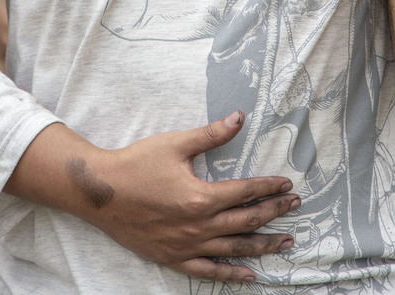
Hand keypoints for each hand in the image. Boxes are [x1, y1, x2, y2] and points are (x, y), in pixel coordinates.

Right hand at [72, 111, 298, 283]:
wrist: (100, 192)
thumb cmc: (137, 163)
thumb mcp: (175, 143)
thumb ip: (211, 134)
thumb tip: (239, 117)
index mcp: (200, 196)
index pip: (244, 192)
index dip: (268, 187)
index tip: (286, 183)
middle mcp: (197, 225)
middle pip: (245, 222)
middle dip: (273, 212)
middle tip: (294, 206)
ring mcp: (186, 246)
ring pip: (233, 250)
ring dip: (262, 245)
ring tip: (285, 242)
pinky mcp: (172, 258)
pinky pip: (208, 272)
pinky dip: (231, 275)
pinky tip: (250, 276)